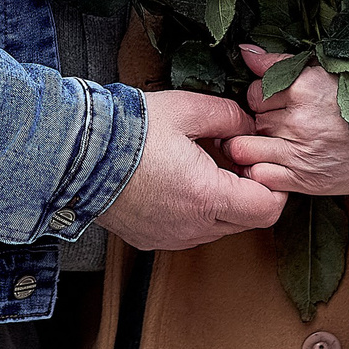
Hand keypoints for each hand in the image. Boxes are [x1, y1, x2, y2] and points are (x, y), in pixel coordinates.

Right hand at [97, 89, 287, 249]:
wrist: (76, 153)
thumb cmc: (127, 131)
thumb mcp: (186, 108)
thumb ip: (228, 116)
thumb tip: (247, 127)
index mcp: (207, 196)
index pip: (267, 209)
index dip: (272, 186)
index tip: (257, 163)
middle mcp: (192, 227)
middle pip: (245, 221)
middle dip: (247, 192)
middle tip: (230, 159)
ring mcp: (170, 237)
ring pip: (217, 228)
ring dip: (220, 204)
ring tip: (200, 168)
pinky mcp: (151, 240)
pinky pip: (188, 232)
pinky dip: (192, 212)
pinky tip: (176, 183)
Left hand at [220, 44, 348, 197]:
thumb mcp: (329, 71)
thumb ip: (282, 64)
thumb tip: (245, 51)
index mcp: (304, 87)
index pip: (255, 90)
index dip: (262, 95)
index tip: (276, 101)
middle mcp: (299, 120)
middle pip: (252, 117)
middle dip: (260, 119)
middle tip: (280, 122)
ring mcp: (300, 152)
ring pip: (246, 147)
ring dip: (252, 145)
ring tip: (271, 143)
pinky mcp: (306, 180)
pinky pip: (260, 176)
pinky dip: (260, 170)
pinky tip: (274, 164)